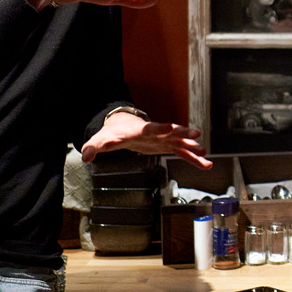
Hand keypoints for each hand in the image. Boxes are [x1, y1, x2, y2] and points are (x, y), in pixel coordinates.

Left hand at [82, 110, 211, 167]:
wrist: (123, 126)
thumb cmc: (112, 133)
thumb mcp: (101, 139)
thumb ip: (94, 147)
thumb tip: (85, 155)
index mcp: (140, 130)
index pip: (151, 127)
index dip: (161, 127)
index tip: (171, 127)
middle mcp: (155, 132)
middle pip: (171, 131)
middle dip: (183, 133)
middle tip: (196, 134)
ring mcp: (163, 139)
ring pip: (181, 142)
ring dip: (192, 147)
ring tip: (205, 153)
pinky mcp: (167, 146)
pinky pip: (183, 153)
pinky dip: (193, 158)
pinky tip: (205, 164)